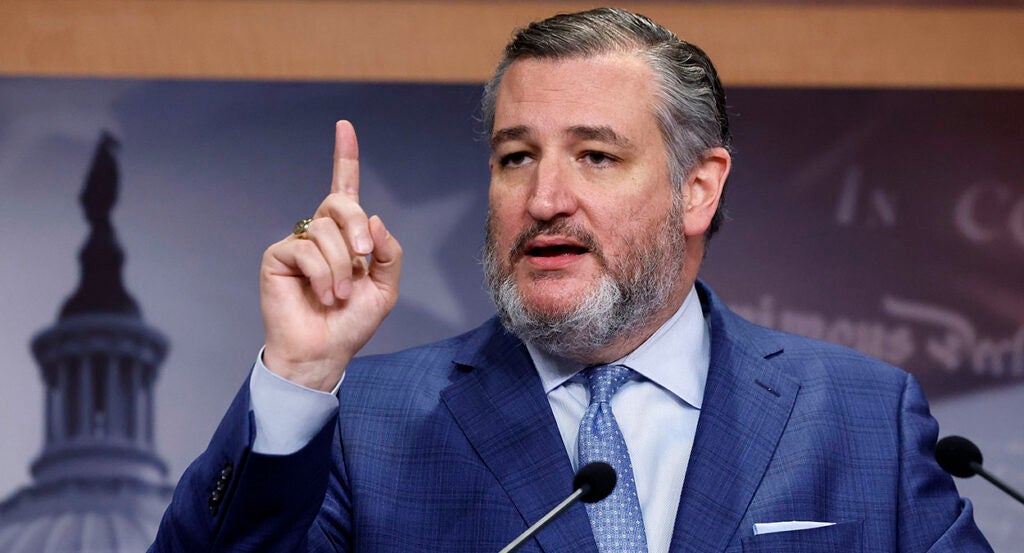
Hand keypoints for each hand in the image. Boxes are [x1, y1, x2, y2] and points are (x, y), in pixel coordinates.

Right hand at [259, 121, 401, 390]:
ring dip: (342, 267)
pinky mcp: (277, 256)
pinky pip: (306, 249)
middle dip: (357, 228)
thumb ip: (388, 252)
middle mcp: (321, 233)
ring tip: (340, 295)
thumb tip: (373, 219)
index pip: (345, 188)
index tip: (345, 127)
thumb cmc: (352, 322)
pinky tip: (325, 296)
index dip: (345, 157)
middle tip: (364, 259)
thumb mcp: (385, 287)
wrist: (325, 352)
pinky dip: (323, 275)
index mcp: (347, 236)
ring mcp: (298, 243)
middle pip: (341, 203)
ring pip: (326, 230)